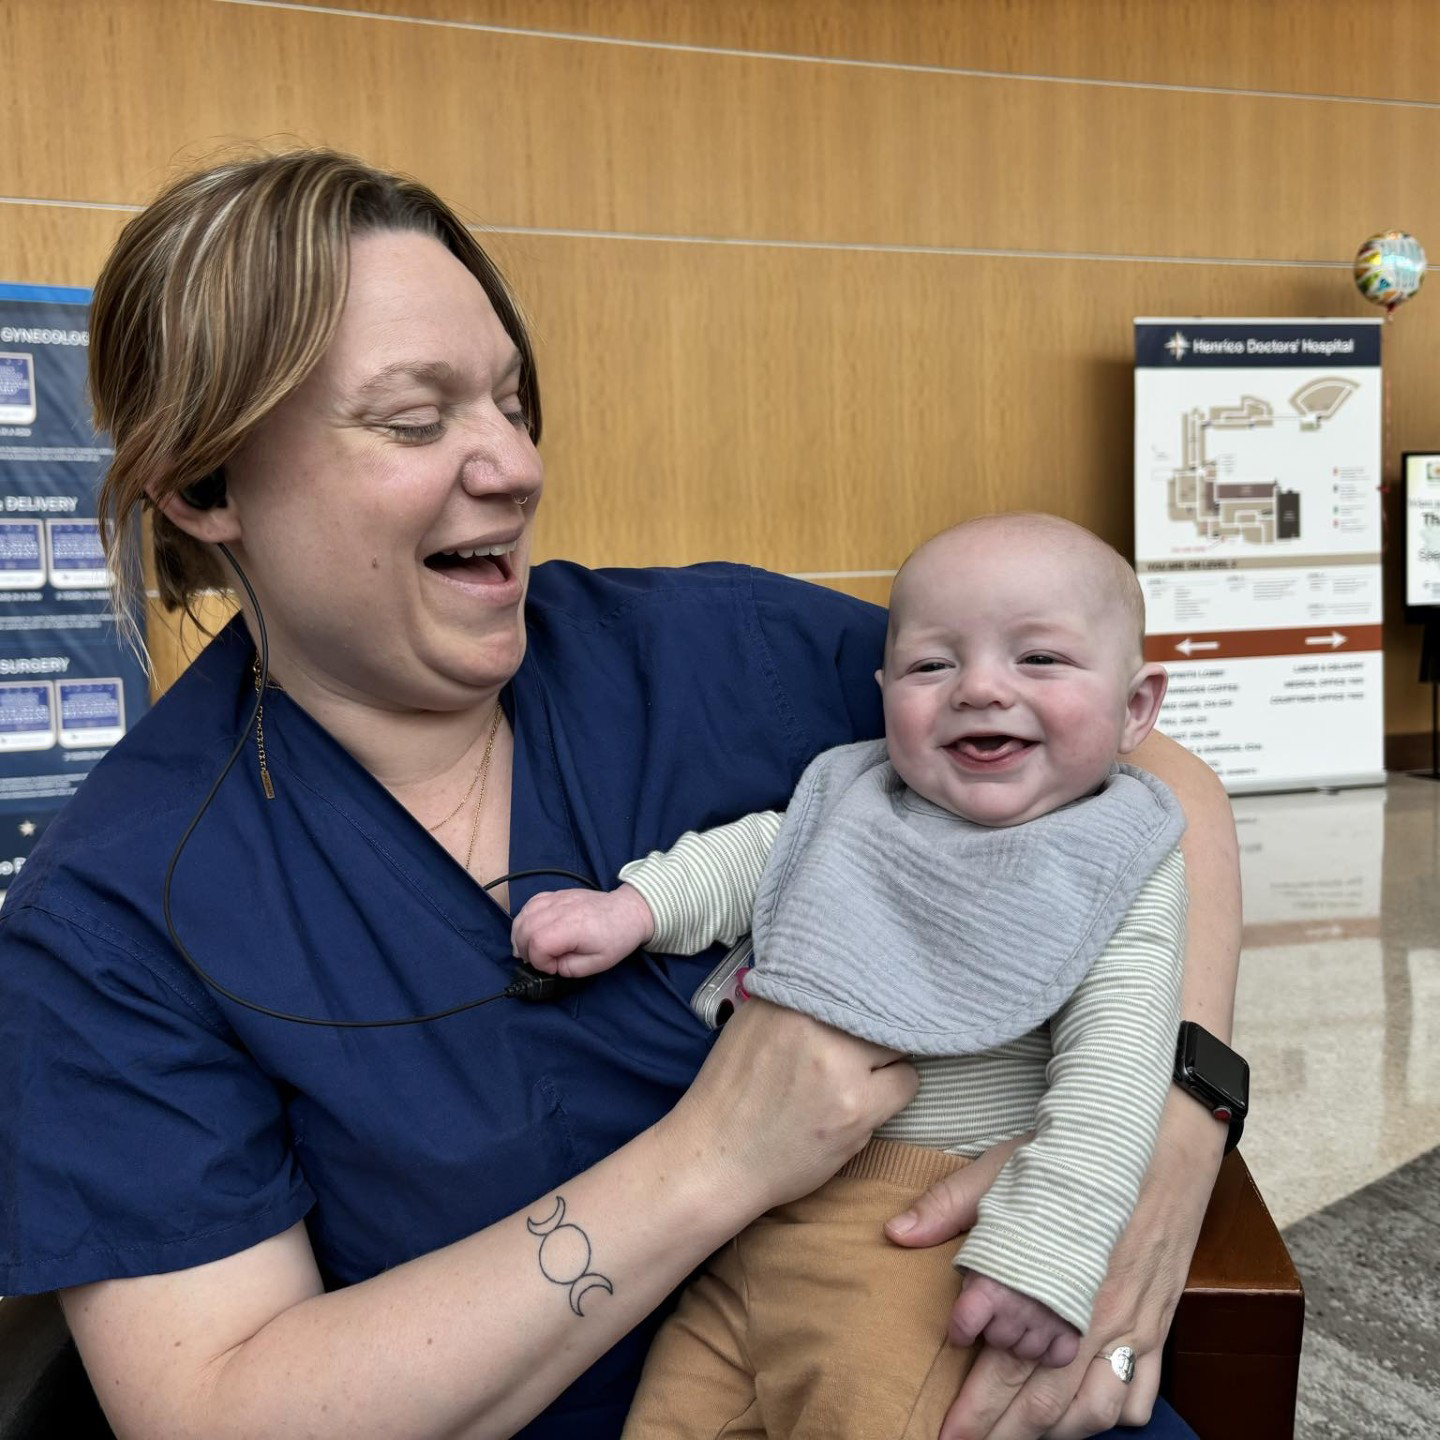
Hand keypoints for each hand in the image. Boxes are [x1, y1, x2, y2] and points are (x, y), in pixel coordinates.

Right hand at [510, 884, 654, 976]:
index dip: (539, 961)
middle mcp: (561, 909)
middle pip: (525, 928)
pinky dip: (525, 918)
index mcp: (573, 927)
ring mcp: (558, 898)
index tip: (551, 968)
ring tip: (529, 949)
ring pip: (523, 914)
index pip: (538, 943)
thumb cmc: (616, 938)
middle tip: (537, 962)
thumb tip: (550, 966)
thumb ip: (569, 969)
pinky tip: (531, 930)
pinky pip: (530, 904)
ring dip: (520, 935)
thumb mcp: (597, 964)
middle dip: (524, 950)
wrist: (628, 911)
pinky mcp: (557, 894)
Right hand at [670, 998, 918, 1213]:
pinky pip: (907, 1082)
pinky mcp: (857, 1108)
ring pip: (900, 1044)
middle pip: (880, 1008)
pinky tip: (864, 1103)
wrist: (717, 1157)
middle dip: (874, 1028)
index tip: (864, 1005)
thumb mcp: (752, 1023)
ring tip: (859, 1078)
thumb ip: (793, 998)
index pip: (852, 975)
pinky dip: (893, 1091)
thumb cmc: (732, 1092)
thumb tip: (837, 980)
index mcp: (787, 997)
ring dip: (886, 1060)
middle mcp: (814, 1023)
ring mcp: (838, 1066)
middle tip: (860, 1048)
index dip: (863, 994)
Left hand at [885, 1094, 1223, 1438]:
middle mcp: (1089, 1310)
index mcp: (1047, 1276)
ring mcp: (1129, 1323)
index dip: (969, 1396)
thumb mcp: (1004, 1167)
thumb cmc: (1077, 1155)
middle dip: (998, 1432)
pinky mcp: (1158, 1324)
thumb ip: (950, 1206)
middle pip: (1040, 1397)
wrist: (1160, 1139)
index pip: (1000, 1354)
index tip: (939, 1418)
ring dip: (1051, 1434)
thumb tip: (896, 1234)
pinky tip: (1080, 1418)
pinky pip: (1138, 1394)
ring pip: (1091, 1409)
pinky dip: (1110, 1418)